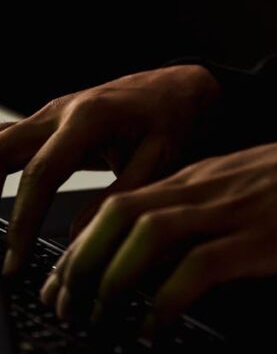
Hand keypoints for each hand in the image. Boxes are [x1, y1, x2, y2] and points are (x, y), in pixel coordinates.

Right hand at [0, 65, 222, 273]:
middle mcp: (62, 110)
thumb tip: (79, 240)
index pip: (41, 173)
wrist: (182, 89)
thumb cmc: (175, 120)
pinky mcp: (48, 124)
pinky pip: (7, 143)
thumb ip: (120, 197)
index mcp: (91, 117)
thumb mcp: (161, 160)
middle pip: (0, 149)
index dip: (24, 223)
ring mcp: (51, 114)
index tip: (14, 264)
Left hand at [38, 123, 276, 337]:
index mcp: (203, 174)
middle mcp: (207, 186)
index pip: (123, 200)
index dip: (83, 241)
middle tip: (68, 303)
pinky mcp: (259, 236)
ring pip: (147, 233)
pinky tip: (157, 323)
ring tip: (101, 315)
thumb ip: (211, 207)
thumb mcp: (249, 185)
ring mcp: (232, 209)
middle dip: (83, 260)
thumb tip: (176, 252)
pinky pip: (198, 266)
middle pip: (121, 213)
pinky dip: (167, 298)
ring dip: (113, 277)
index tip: (65, 279)